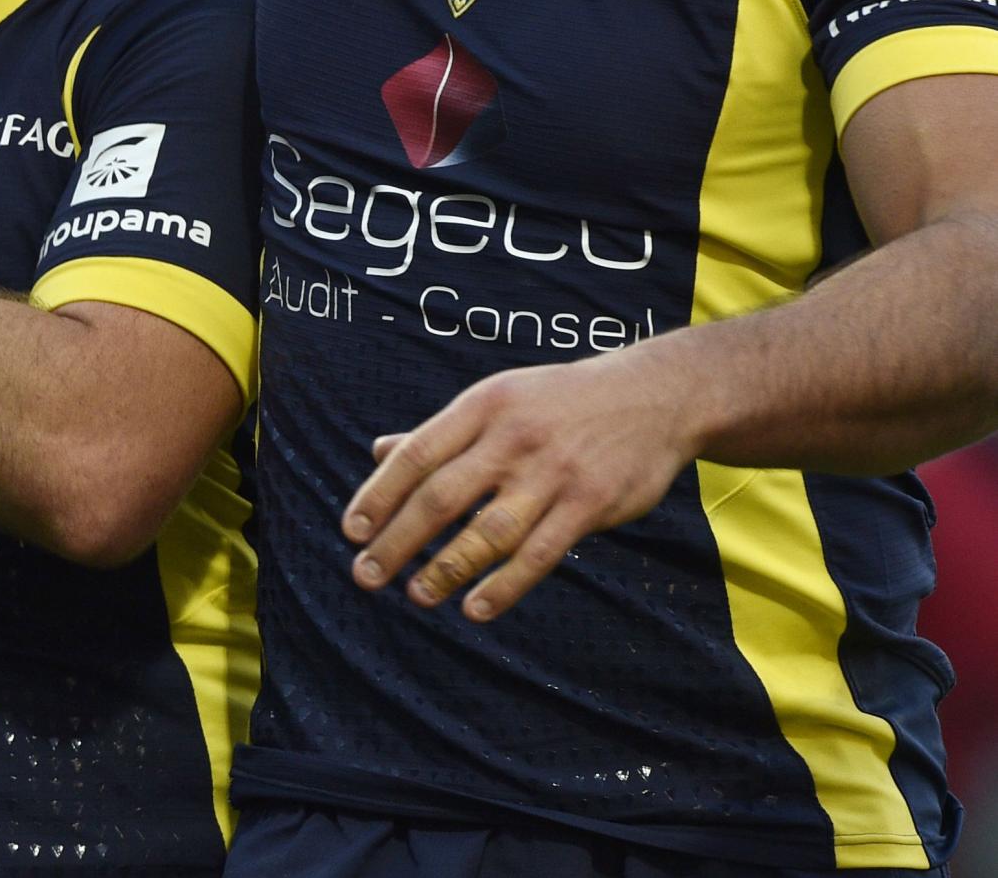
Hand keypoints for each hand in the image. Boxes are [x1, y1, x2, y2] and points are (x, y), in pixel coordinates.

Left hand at [341, 350, 698, 620]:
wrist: (654, 396)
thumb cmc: (560, 403)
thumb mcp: (499, 400)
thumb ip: (443, 433)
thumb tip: (380, 452)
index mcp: (482, 406)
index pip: (416, 455)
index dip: (378, 495)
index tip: (351, 531)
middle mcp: (512, 438)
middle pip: (441, 497)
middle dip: (397, 540)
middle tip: (364, 575)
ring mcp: (553, 473)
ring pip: (488, 532)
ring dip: (445, 569)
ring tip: (414, 596)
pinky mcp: (591, 504)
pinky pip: (539, 554)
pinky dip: (504, 586)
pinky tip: (474, 609)